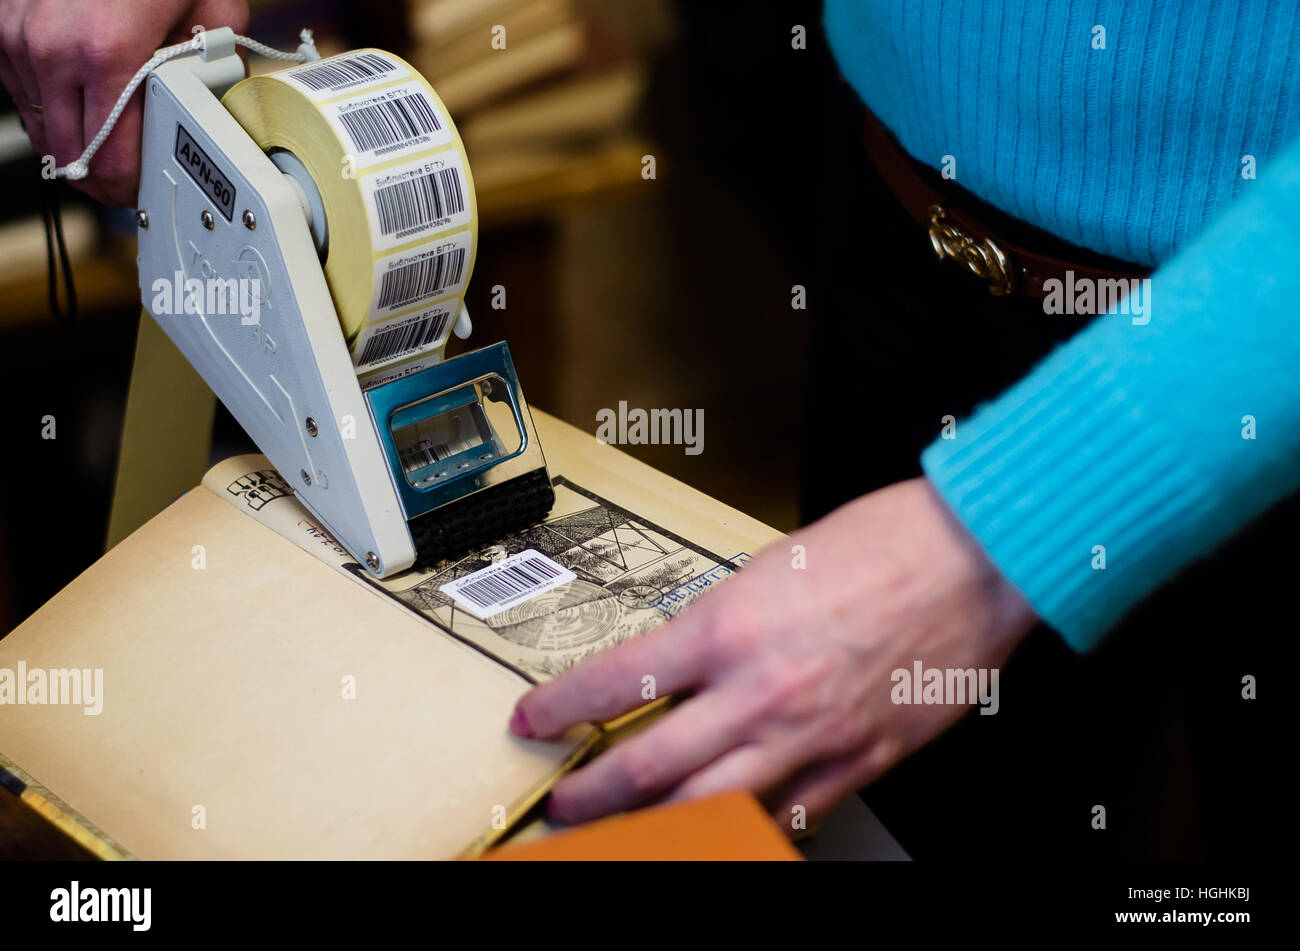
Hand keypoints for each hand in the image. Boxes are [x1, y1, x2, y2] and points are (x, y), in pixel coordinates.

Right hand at [0, 0, 248, 205]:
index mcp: (107, 53)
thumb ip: (219, 64)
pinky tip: (79, 94)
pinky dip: (48, 100)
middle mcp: (52, 48)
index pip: (108, 160)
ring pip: (40, 125)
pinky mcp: (0, 24)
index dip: (126, 188)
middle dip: (99, 175)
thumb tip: (226, 104)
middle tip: (124, 178)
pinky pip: (19, 88)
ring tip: (107, 133)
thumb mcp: (212, 9)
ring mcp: (17, 35)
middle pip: (69, 154)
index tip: (138, 192)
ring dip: (73, 136)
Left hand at [510, 477, 1036, 830]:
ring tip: (623, 835)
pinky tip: (727, 830)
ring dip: (654, 827)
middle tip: (564, 807)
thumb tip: (691, 660)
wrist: (974, 556)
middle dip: (592, 795)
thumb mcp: (772, 565)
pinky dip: (751, 825)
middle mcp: (761, 689)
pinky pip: (792, 812)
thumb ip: (726, 623)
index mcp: (729, 627)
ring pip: (710, 806)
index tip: (537, 720)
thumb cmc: (884, 542)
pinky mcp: (862, 758)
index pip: (618, 680)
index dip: (563, 708)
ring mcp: (812, 733)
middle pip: (649, 765)